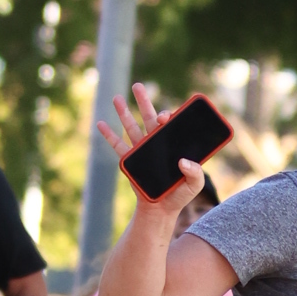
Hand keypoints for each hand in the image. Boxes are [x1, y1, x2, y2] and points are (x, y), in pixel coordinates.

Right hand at [99, 82, 204, 218]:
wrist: (160, 210)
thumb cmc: (179, 196)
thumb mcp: (193, 186)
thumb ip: (195, 174)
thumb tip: (184, 161)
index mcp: (174, 143)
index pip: (170, 124)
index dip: (167, 116)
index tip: (164, 117)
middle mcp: (158, 142)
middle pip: (149, 117)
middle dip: (143, 101)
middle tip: (138, 86)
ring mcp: (143, 149)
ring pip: (132, 126)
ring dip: (124, 112)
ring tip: (117, 98)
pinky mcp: (131, 160)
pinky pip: (118, 145)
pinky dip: (109, 135)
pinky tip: (101, 123)